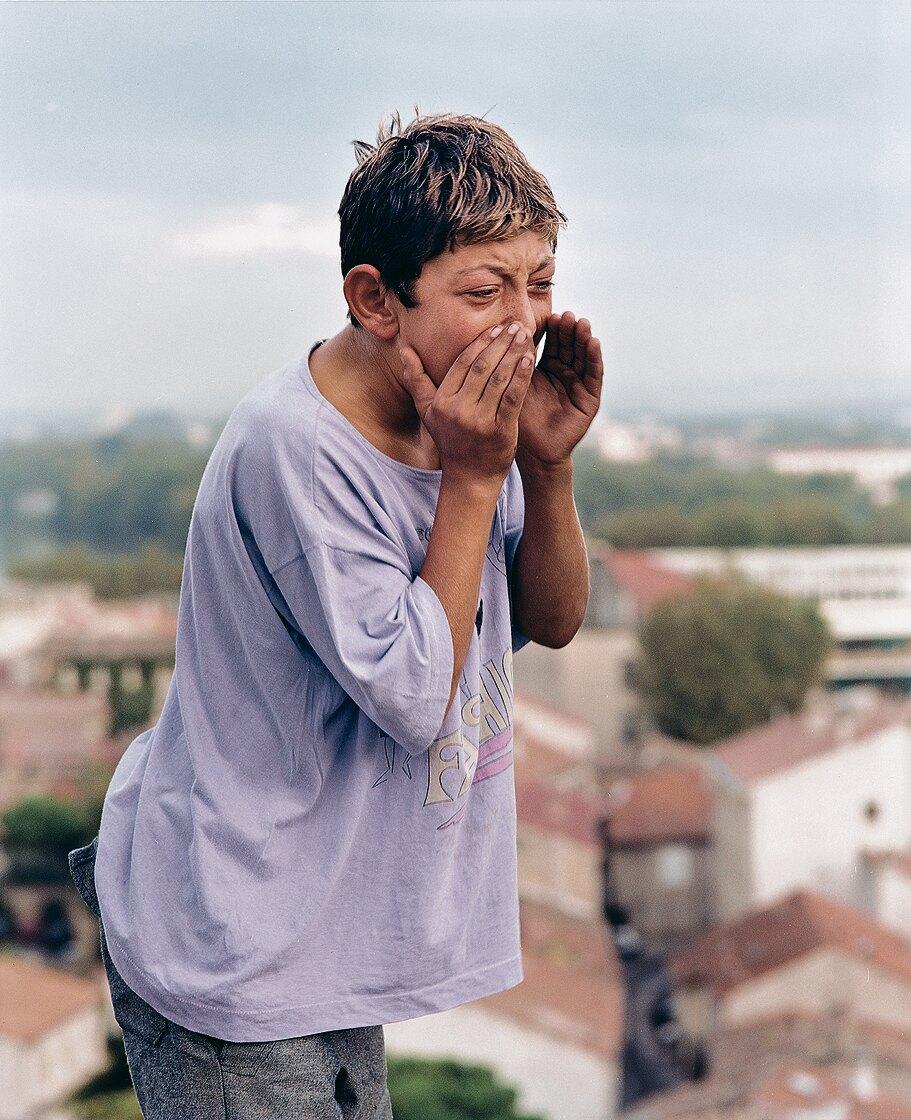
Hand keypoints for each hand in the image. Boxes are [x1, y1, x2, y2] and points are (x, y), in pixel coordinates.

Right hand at [397, 322, 534, 491]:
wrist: (470, 477)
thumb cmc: (451, 441)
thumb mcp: (428, 412)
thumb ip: (417, 380)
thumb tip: (403, 348)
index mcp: (442, 402)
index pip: (462, 363)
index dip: (480, 342)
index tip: (495, 327)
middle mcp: (459, 410)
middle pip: (482, 367)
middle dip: (500, 342)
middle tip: (515, 325)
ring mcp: (480, 421)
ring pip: (499, 379)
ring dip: (513, 353)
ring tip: (524, 335)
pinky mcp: (500, 431)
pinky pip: (512, 398)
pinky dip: (521, 377)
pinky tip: (529, 360)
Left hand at [517, 311, 603, 466]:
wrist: (533, 451)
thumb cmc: (520, 419)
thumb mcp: (518, 385)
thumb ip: (519, 361)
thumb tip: (511, 327)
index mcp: (546, 368)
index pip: (551, 343)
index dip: (552, 329)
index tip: (550, 314)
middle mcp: (565, 373)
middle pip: (568, 346)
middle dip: (568, 330)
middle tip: (566, 315)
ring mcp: (579, 385)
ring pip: (582, 356)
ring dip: (583, 339)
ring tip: (581, 322)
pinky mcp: (591, 398)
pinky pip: (593, 374)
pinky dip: (594, 357)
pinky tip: (593, 342)